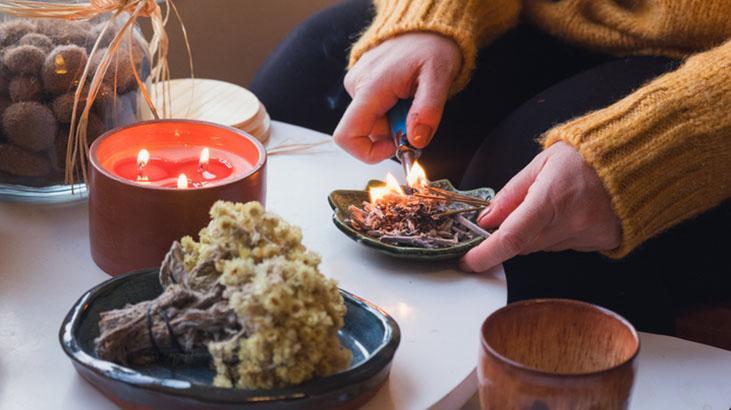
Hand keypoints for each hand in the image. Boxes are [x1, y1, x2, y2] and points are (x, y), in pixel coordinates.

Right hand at [334, 33, 460, 162]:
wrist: (425, 25)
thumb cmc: (431, 46)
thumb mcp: (439, 76)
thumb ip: (428, 110)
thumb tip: (416, 139)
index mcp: (371, 88)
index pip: (347, 135)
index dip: (368, 153)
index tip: (394, 147)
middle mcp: (357, 86)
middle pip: (366, 131)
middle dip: (393, 132)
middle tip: (417, 116)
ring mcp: (357, 85)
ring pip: (372, 122)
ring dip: (395, 120)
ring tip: (412, 98)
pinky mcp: (362, 84)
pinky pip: (373, 110)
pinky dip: (391, 110)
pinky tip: (404, 93)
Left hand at [460, 142, 621, 271]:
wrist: (636, 159)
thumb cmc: (587, 156)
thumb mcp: (540, 164)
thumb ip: (510, 194)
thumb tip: (486, 220)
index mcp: (551, 199)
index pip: (510, 238)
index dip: (485, 255)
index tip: (468, 262)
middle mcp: (570, 222)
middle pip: (523, 246)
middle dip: (509, 235)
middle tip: (510, 216)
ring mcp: (588, 235)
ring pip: (543, 247)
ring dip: (535, 233)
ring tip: (551, 204)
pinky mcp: (601, 243)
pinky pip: (565, 246)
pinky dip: (558, 234)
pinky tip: (569, 213)